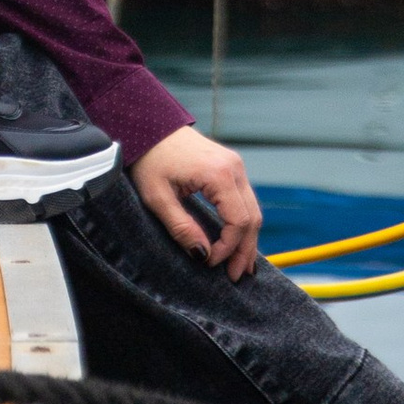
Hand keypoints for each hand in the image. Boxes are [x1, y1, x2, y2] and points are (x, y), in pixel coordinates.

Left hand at [130, 126, 261, 278]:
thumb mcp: (157, 197)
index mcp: (218, 174)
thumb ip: (181, 227)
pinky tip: (239, 242)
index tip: (209, 263)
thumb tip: (203, 255)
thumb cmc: (150, 159)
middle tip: (234, 277)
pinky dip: (244, 224)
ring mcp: (235, 166)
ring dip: (247, 239)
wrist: (151, 126)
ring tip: (240, 267)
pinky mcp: (231, 167)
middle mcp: (234, 168)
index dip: (227, 248)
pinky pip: (245, 201)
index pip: (237, 221)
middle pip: (252, 218)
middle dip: (244, 250)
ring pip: (252, 210)